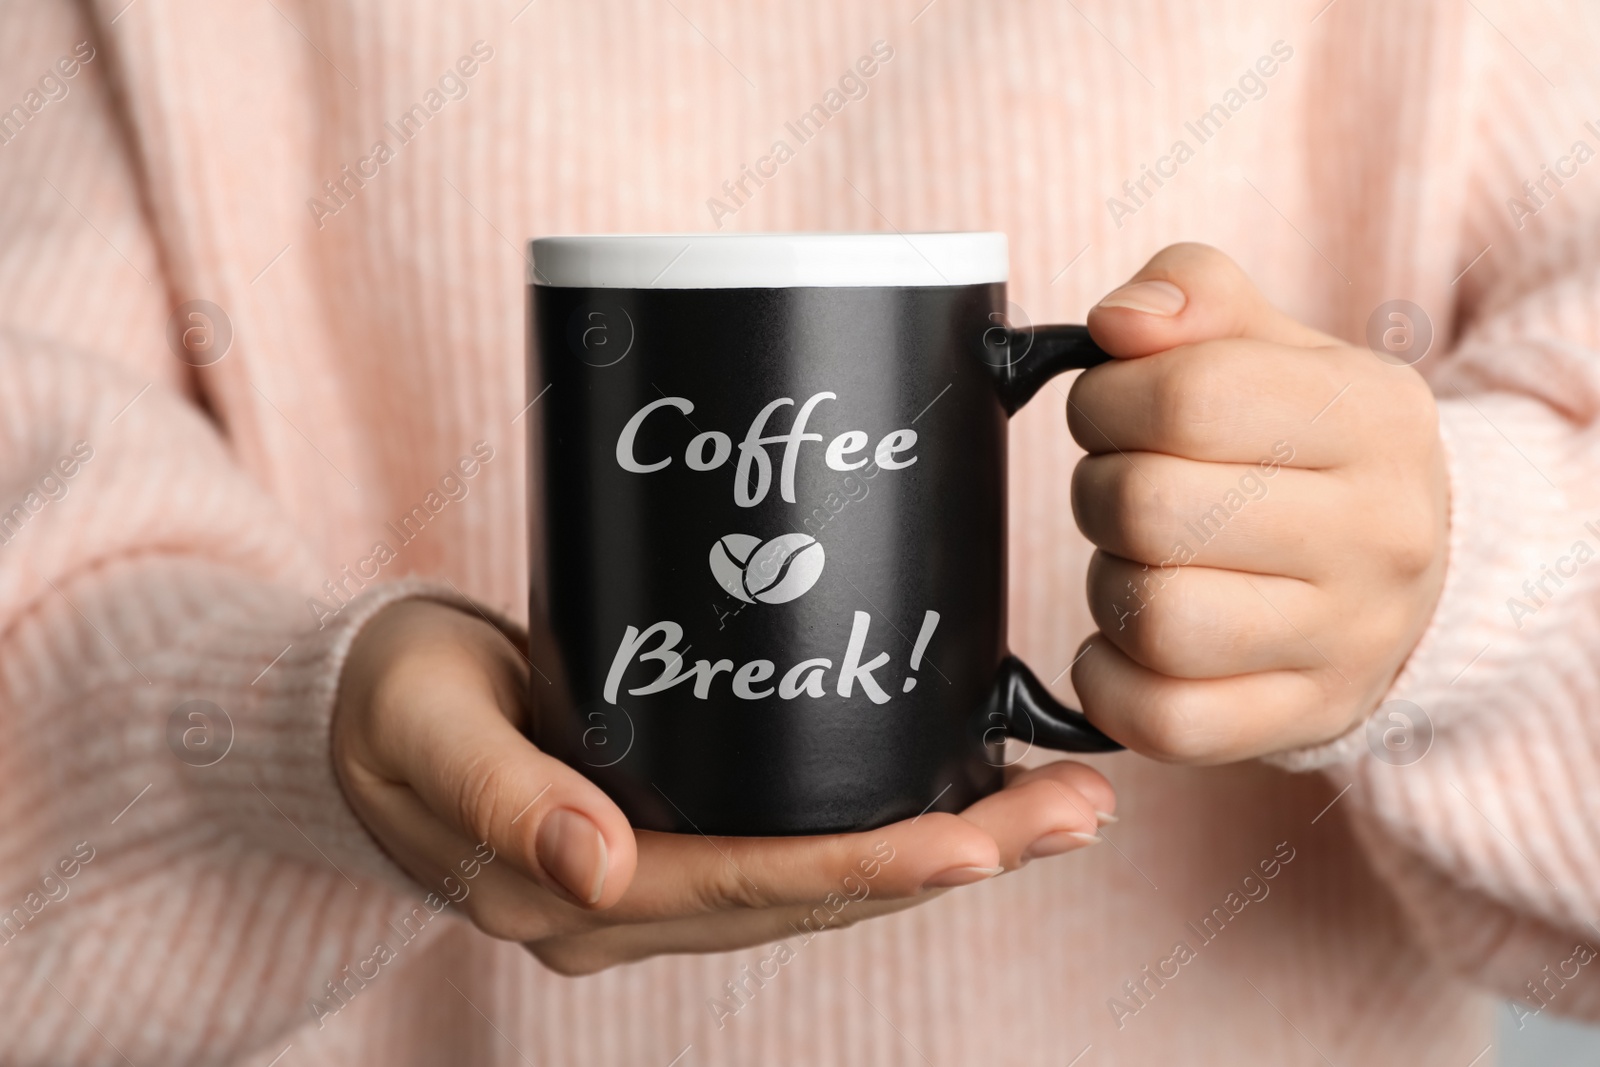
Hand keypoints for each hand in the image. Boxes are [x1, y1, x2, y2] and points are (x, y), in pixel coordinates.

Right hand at [333, 599, 1113, 974]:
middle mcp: (634, 908)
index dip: (873, 865)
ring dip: (946, 847)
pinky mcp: (676, 840)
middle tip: (1077, 810)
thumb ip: (503, 798)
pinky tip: (964, 798)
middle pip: (818, 891)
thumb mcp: (428, 732)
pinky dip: (886, 829)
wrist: (365, 721)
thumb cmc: (391, 708)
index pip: (754, 887)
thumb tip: (597, 865)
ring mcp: (661, 884)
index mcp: (576, 896)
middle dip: (956, 857)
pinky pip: (798, 852)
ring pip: (825, 879)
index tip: (984, 839)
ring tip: (1059, 806)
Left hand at [1067, 243, 1449, 762]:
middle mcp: (1377, 534)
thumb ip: (1192, 295)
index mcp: (1372, 417)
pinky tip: (1122, 639)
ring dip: (1107, 584)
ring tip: (1136, 560)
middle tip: (1116, 484)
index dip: (1105, 399)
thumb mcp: (1273, 344)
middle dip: (1098, 489)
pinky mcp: (1304, 719)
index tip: (1106, 408)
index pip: (1189, 396)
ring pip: (1157, 620)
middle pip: (1153, 510)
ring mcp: (1346, 640)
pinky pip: (1164, 721)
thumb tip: (1117, 322)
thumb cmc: (1308, 443)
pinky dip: (1108, 680)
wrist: (1415, 566)